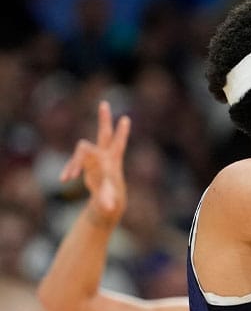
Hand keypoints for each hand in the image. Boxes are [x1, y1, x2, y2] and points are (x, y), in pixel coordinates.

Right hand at [60, 100, 129, 227]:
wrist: (110, 206)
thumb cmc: (110, 203)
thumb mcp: (107, 200)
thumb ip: (105, 199)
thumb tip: (108, 205)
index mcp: (113, 164)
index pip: (113, 145)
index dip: (117, 135)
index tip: (125, 121)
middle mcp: (106, 158)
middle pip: (104, 134)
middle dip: (104, 120)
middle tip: (105, 103)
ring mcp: (97, 159)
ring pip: (83, 149)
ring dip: (73, 164)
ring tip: (68, 178)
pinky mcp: (89, 165)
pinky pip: (76, 162)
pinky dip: (70, 169)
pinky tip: (64, 180)